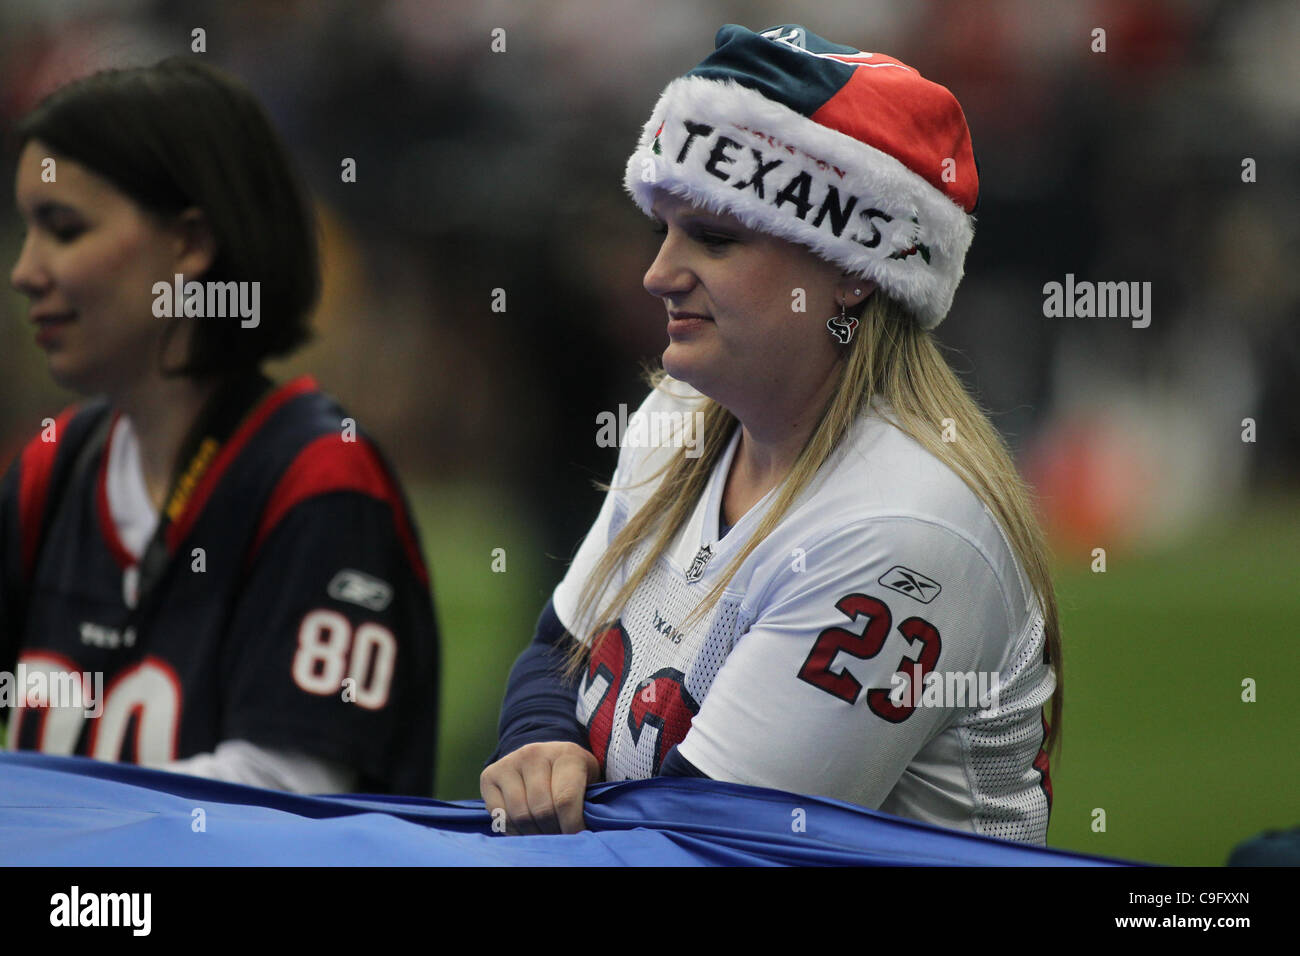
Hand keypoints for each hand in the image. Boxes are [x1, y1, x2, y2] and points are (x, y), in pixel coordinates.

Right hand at [480, 741, 601, 834]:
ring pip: (519, 815)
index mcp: (566, 754)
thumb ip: (587, 800)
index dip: (571, 826)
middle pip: (541, 810)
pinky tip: (525, 828)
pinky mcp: (489, 774)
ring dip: (532, 833)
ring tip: (544, 834)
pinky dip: (513, 829)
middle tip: (559, 838)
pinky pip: (499, 814)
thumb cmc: (571, 774)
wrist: (544, 755)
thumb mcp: (588, 779)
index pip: (565, 800)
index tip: (576, 837)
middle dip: (552, 832)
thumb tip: (583, 831)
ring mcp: (510, 762)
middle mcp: (535, 753)